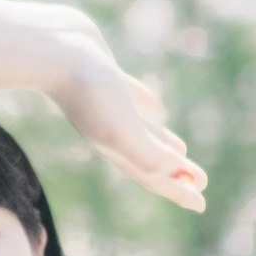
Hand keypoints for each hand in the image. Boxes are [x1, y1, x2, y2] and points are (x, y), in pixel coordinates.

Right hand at [51, 36, 206, 214]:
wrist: (54, 51)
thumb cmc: (90, 93)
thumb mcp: (123, 131)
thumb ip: (148, 156)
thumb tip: (174, 170)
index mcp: (118, 149)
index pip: (153, 178)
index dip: (178, 192)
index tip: (202, 204)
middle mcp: (114, 132)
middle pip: (152, 160)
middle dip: (177, 174)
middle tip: (201, 182)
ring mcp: (111, 106)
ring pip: (144, 132)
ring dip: (163, 145)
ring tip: (182, 152)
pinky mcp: (108, 79)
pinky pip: (134, 97)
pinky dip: (146, 104)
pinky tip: (153, 105)